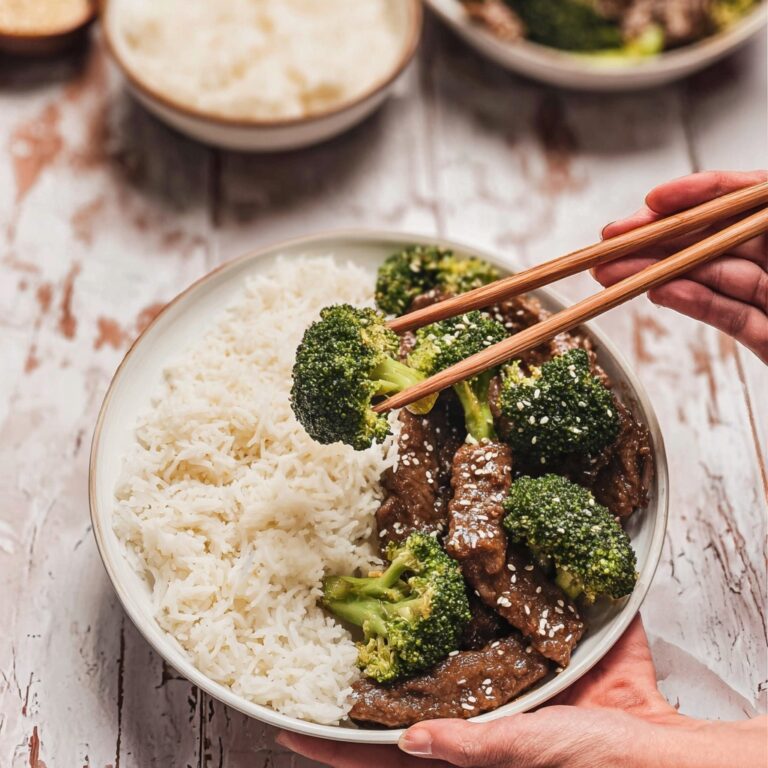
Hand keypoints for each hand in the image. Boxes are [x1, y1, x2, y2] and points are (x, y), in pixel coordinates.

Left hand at [276, 616, 766, 767]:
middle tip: (321, 631)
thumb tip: (411, 741)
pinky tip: (454, 565)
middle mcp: (474, 713)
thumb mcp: (537, 753)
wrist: (669, 746)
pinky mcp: (532, 656)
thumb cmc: (605, 761)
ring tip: (370, 590)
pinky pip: (494, 626)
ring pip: (439, 655)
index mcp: (467, 746)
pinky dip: (474, 598)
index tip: (286, 721)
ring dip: (408, 628)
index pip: (384, 747)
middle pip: (403, 692)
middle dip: (364, 668)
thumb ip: (477, 748)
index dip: (334, 739)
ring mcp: (499, 685)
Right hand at [593, 170, 767, 362]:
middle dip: (657, 239)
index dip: (696, 195)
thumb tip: (741, 189)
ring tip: (612, 273)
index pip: (741, 199)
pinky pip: (728, 317)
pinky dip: (691, 303)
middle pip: (713, 238)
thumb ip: (762, 201)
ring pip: (711, 277)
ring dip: (658, 273)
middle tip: (608, 244)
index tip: (653, 201)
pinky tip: (657, 292)